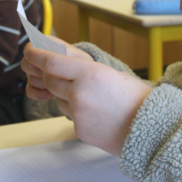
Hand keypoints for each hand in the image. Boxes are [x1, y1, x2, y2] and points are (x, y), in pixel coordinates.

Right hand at [21, 37, 92, 100]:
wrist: (86, 78)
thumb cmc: (81, 63)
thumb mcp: (75, 56)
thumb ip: (57, 55)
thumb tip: (42, 60)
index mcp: (45, 45)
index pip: (30, 47)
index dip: (32, 55)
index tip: (39, 62)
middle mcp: (37, 58)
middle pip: (26, 64)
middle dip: (39, 71)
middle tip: (54, 76)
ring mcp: (35, 72)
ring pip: (29, 78)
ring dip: (42, 83)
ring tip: (58, 85)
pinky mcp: (36, 86)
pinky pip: (30, 91)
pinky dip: (39, 94)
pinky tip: (51, 95)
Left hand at [23, 47, 152, 155]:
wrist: (151, 130)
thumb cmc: (136, 99)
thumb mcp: (112, 75)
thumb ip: (85, 71)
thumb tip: (62, 66)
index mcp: (90, 74)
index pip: (51, 62)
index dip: (37, 56)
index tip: (30, 51)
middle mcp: (79, 93)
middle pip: (50, 81)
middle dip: (51, 76)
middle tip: (59, 73)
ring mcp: (78, 114)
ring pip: (59, 100)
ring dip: (66, 96)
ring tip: (92, 98)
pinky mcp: (79, 130)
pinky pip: (70, 116)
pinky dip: (78, 112)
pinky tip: (97, 113)